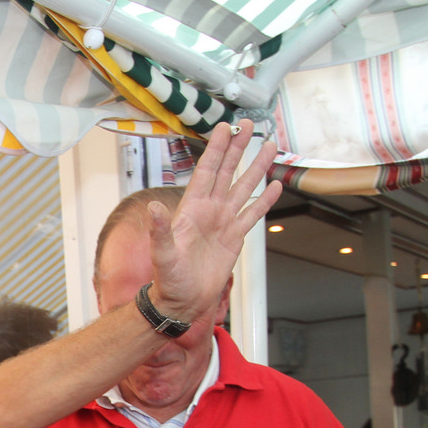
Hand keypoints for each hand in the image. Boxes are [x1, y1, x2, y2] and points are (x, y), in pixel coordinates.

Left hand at [147, 119, 280, 322]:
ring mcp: (223, 222)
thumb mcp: (162, 254)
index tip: (224, 127)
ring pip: (243, 187)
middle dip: (238, 147)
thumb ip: (159, 230)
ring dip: (256, 167)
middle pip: (226, 171)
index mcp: (192, 209)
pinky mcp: (234, 238)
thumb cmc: (168, 281)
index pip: (207, 171)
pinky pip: (252, 214)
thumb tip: (153, 208)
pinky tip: (274, 186)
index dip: (216, 148)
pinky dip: (264, 200)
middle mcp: (209, 211)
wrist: (182, 302)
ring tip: (269, 146)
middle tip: (249, 125)